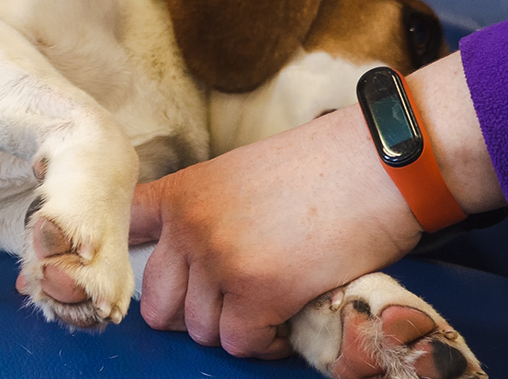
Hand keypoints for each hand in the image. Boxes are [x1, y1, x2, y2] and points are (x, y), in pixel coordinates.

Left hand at [131, 56, 504, 357]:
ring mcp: (219, 260)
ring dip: (236, 329)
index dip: (128, 264)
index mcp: (180, 195)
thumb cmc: (324, 168)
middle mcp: (188, 227)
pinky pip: (240, 343)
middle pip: (159, 303)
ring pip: (202, 330)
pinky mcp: (257, 291)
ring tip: (271, 307)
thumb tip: (192, 262)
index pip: (123, 233)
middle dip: (195, 313)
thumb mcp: (240, 176)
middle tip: (234, 303)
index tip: (151, 278)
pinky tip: (286, 319)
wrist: (383, 163)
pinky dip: (264, 342)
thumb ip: (206, 213)